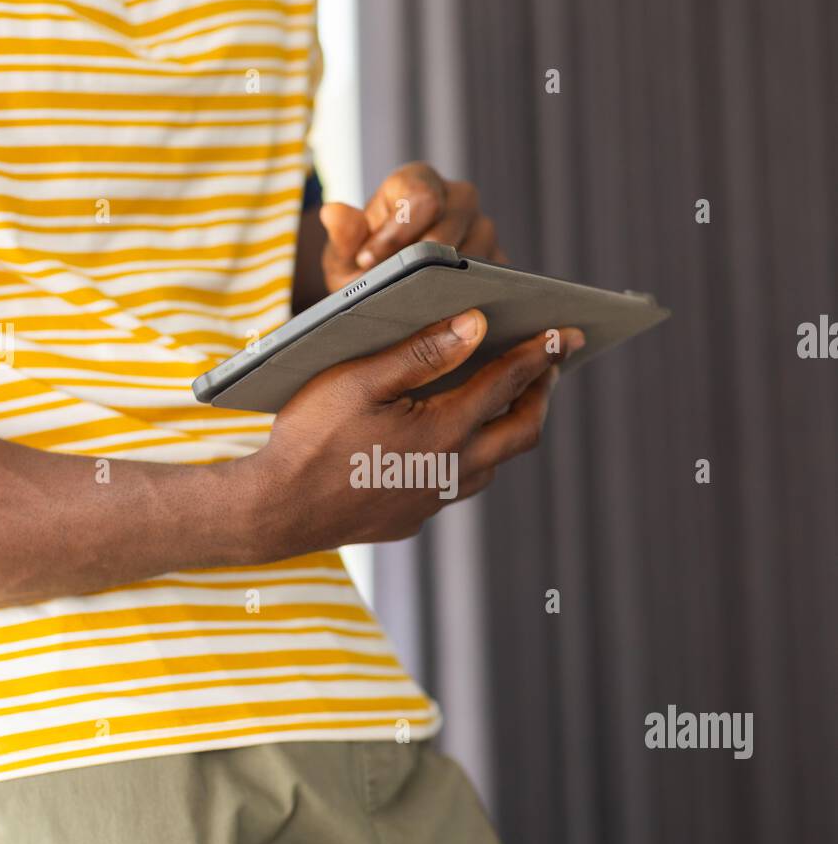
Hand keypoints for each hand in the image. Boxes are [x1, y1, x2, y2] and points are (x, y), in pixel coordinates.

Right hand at [226, 315, 585, 560]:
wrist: (276, 511)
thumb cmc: (310, 437)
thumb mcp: (360, 380)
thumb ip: (422, 352)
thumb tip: (475, 326)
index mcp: (444, 432)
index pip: (509, 384)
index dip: (541, 354)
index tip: (566, 333)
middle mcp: (451, 472)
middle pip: (521, 432)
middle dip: (541, 394)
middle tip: (549, 365)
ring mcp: (433, 500)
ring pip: (494, 464)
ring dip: (508, 428)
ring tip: (509, 398)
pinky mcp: (413, 517)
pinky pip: (459, 484)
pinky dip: (473, 455)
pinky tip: (453, 438)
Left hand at [319, 162, 503, 292]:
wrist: (390, 293)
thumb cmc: (367, 268)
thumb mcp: (344, 257)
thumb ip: (342, 237)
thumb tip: (332, 212)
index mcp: (419, 183)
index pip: (421, 198)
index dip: (396, 232)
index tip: (369, 262)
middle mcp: (458, 199)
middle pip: (453, 225)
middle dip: (419, 261)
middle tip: (391, 288)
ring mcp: (484, 230)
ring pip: (478, 253)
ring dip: (446, 282)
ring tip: (415, 304)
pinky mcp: (499, 263)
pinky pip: (495, 278)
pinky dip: (471, 297)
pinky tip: (444, 317)